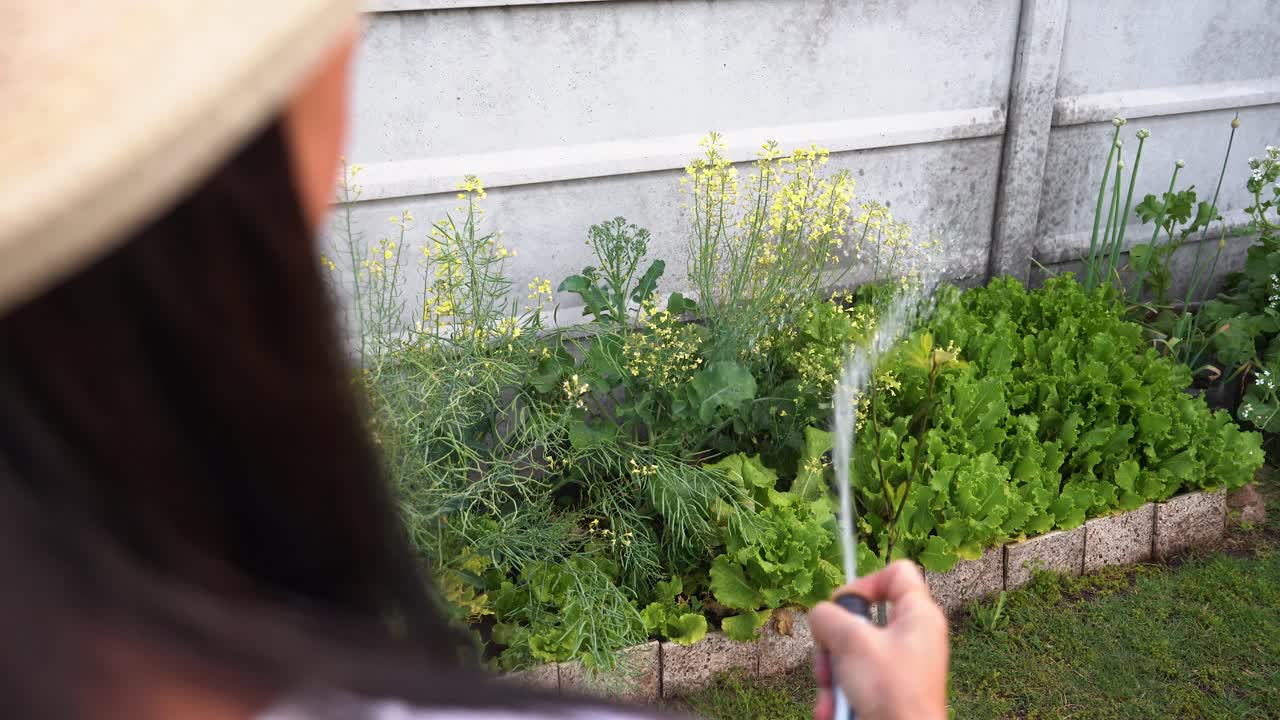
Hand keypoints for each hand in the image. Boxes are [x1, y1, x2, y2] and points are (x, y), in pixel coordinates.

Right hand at [808, 560, 948, 719]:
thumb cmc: (890, 692)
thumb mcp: (852, 643)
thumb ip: (828, 616)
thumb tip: (821, 617)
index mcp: (918, 616)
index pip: (896, 573)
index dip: (865, 582)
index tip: (845, 606)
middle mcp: (912, 637)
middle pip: (862, 618)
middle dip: (834, 643)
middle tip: (829, 660)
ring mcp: (900, 666)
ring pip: (852, 653)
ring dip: (832, 675)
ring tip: (831, 696)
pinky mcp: (889, 691)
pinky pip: (855, 680)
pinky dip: (840, 695)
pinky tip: (834, 711)